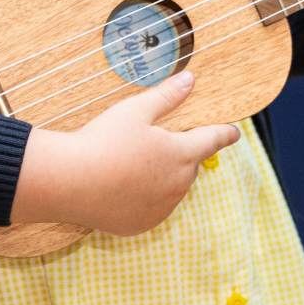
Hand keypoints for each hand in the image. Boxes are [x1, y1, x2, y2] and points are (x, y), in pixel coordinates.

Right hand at [10, 71, 239, 234]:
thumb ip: (167, 96)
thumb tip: (190, 79)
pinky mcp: (141, 224)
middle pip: (188, 165)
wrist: (69, 182)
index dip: (224, 134)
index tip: (234, 132)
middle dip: (179, 154)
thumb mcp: (135, 111)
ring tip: (130, 164)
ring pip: (171, 188)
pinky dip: (144, 198)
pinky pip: (152, 208)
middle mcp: (177, 184)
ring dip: (163, 177)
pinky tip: (122, 187)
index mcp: (181, 153)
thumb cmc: (102, 141)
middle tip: (152, 143)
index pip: (212, 140)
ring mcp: (160, 208)